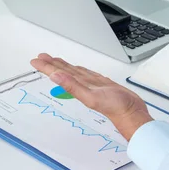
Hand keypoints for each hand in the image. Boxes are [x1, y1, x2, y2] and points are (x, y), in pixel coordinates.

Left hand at [30, 53, 151, 140]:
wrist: (132, 112)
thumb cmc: (115, 108)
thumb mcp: (91, 97)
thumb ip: (73, 86)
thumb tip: (55, 76)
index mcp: (79, 87)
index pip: (59, 74)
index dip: (47, 67)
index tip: (36, 60)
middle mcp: (84, 85)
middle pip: (65, 71)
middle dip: (53, 64)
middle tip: (42, 57)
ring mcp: (94, 85)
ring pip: (76, 72)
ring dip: (65, 66)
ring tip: (55, 60)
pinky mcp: (104, 84)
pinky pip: (89, 75)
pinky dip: (81, 71)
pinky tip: (78, 70)